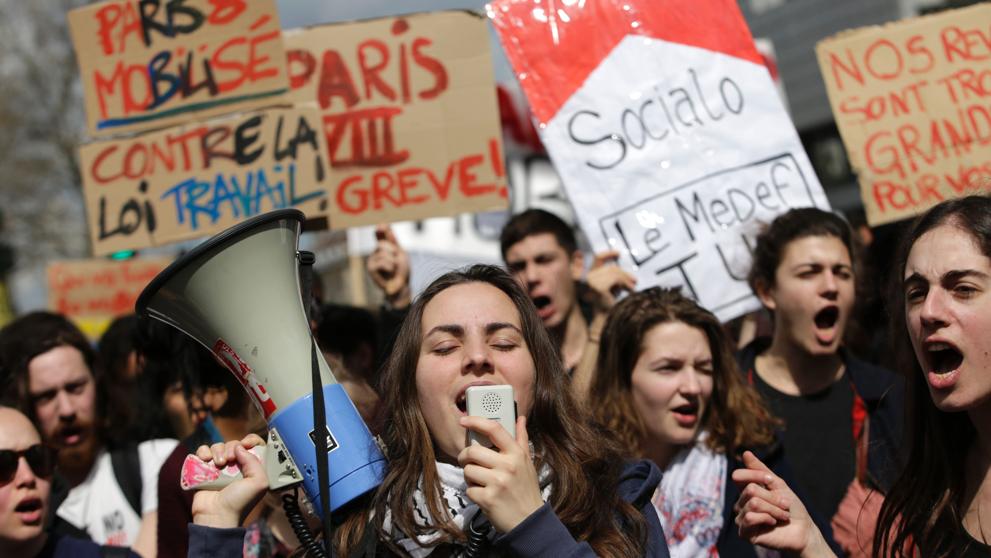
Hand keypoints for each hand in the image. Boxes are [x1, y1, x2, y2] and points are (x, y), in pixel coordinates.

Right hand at [191, 434, 267, 528]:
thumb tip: (240, 447)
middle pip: (233, 444)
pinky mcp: (203, 470)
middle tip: (229, 460)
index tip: (246, 443)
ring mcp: (219, 468)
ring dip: (217, 451)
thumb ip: (255, 461)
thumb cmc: (239, 502)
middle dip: (231, 447)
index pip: (253, 445)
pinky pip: (202, 452)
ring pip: (218, 446)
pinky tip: (205, 460)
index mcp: (251, 467)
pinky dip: (203, 452)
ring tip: (218, 464)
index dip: (250, 440)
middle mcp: (236, 466)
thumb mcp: (259, 482)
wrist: (216, 515)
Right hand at [367, 224, 410, 308]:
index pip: (380, 235)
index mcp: (383, 247)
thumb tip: (384, 225)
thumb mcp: (400, 253)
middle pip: (383, 244)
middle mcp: (375, 252)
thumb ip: (392, 240)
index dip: (381, 229)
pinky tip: (390, 272)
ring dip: (393, 261)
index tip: (381, 224)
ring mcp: (372, 260)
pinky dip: (390, 266)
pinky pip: (381, 261)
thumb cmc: (401, 271)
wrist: (401, 286)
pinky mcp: (371, 269)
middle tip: (396, 262)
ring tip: (394, 269)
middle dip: (393, 252)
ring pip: (383, 253)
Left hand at [457, 415, 542, 532]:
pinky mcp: (488, 499)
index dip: (476, 421)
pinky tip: (484, 495)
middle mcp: (508, 466)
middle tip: (468, 462)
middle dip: (465, 457)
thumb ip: (522, 439)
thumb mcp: (527, 462)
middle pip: (472, 451)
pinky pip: (468, 489)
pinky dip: (473, 493)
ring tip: (481, 482)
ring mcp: (497, 483)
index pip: (494, 429)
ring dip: (469, 477)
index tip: (464, 420)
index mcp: (517, 454)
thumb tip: (520, 418)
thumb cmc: (526, 489)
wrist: (529, 520)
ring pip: (467, 470)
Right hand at [585, 251, 635, 312]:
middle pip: (611, 268)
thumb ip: (612, 277)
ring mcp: (591, 282)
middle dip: (624, 274)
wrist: (605, 320)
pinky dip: (626, 284)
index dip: (607, 254)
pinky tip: (630, 290)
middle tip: (635, 281)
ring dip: (626, 279)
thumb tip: (622, 271)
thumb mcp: (610, 288)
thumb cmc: (608, 306)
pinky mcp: (598, 287)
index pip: (598, 259)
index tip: (618, 253)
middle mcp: (587, 278)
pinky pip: (616, 279)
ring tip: (633, 287)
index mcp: (588, 277)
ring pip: (615, 272)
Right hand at [732, 451, 835, 557]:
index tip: (771, 481)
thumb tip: (745, 453)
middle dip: (773, 497)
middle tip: (784, 505)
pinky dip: (767, 518)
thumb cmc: (791, 507)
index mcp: (746, 491)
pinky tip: (773, 523)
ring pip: (753, 504)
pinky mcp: (744, 533)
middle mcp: (741, 504)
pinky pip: (750, 518)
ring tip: (782, 516)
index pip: (738, 476)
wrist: (803, 530)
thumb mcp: (778, 484)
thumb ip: (760, 470)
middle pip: (750, 490)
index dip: (755, 475)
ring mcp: (741, 518)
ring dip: (774, 509)